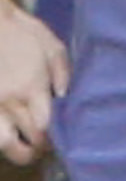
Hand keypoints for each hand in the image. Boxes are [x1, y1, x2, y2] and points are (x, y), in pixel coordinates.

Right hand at [0, 0, 65, 164]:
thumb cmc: (20, 30)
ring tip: (22, 149)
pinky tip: (8, 131)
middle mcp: (10, 101)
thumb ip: (63, 74)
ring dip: (15, 150)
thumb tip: (64, 98)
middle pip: (28, 139)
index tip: (57, 137)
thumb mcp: (51, 46)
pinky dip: (0, 135)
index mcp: (31, 87)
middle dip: (38, 148)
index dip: (53, 137)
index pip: (45, 126)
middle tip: (43, 146)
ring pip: (2, 142)